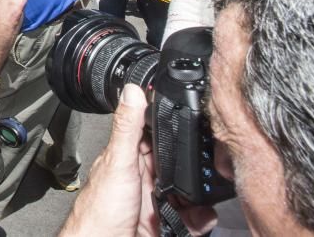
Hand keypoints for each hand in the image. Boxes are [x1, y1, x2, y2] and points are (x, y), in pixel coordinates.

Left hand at [60, 84, 217, 236]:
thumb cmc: (100, 212)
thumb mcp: (118, 163)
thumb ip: (128, 128)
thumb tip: (132, 90)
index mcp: (130, 159)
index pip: (156, 135)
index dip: (174, 127)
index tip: (198, 118)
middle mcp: (143, 178)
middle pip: (178, 164)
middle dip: (195, 164)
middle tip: (214, 162)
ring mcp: (154, 202)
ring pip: (188, 193)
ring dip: (202, 194)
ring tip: (212, 191)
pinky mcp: (163, 225)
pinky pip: (191, 220)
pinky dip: (201, 219)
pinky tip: (205, 216)